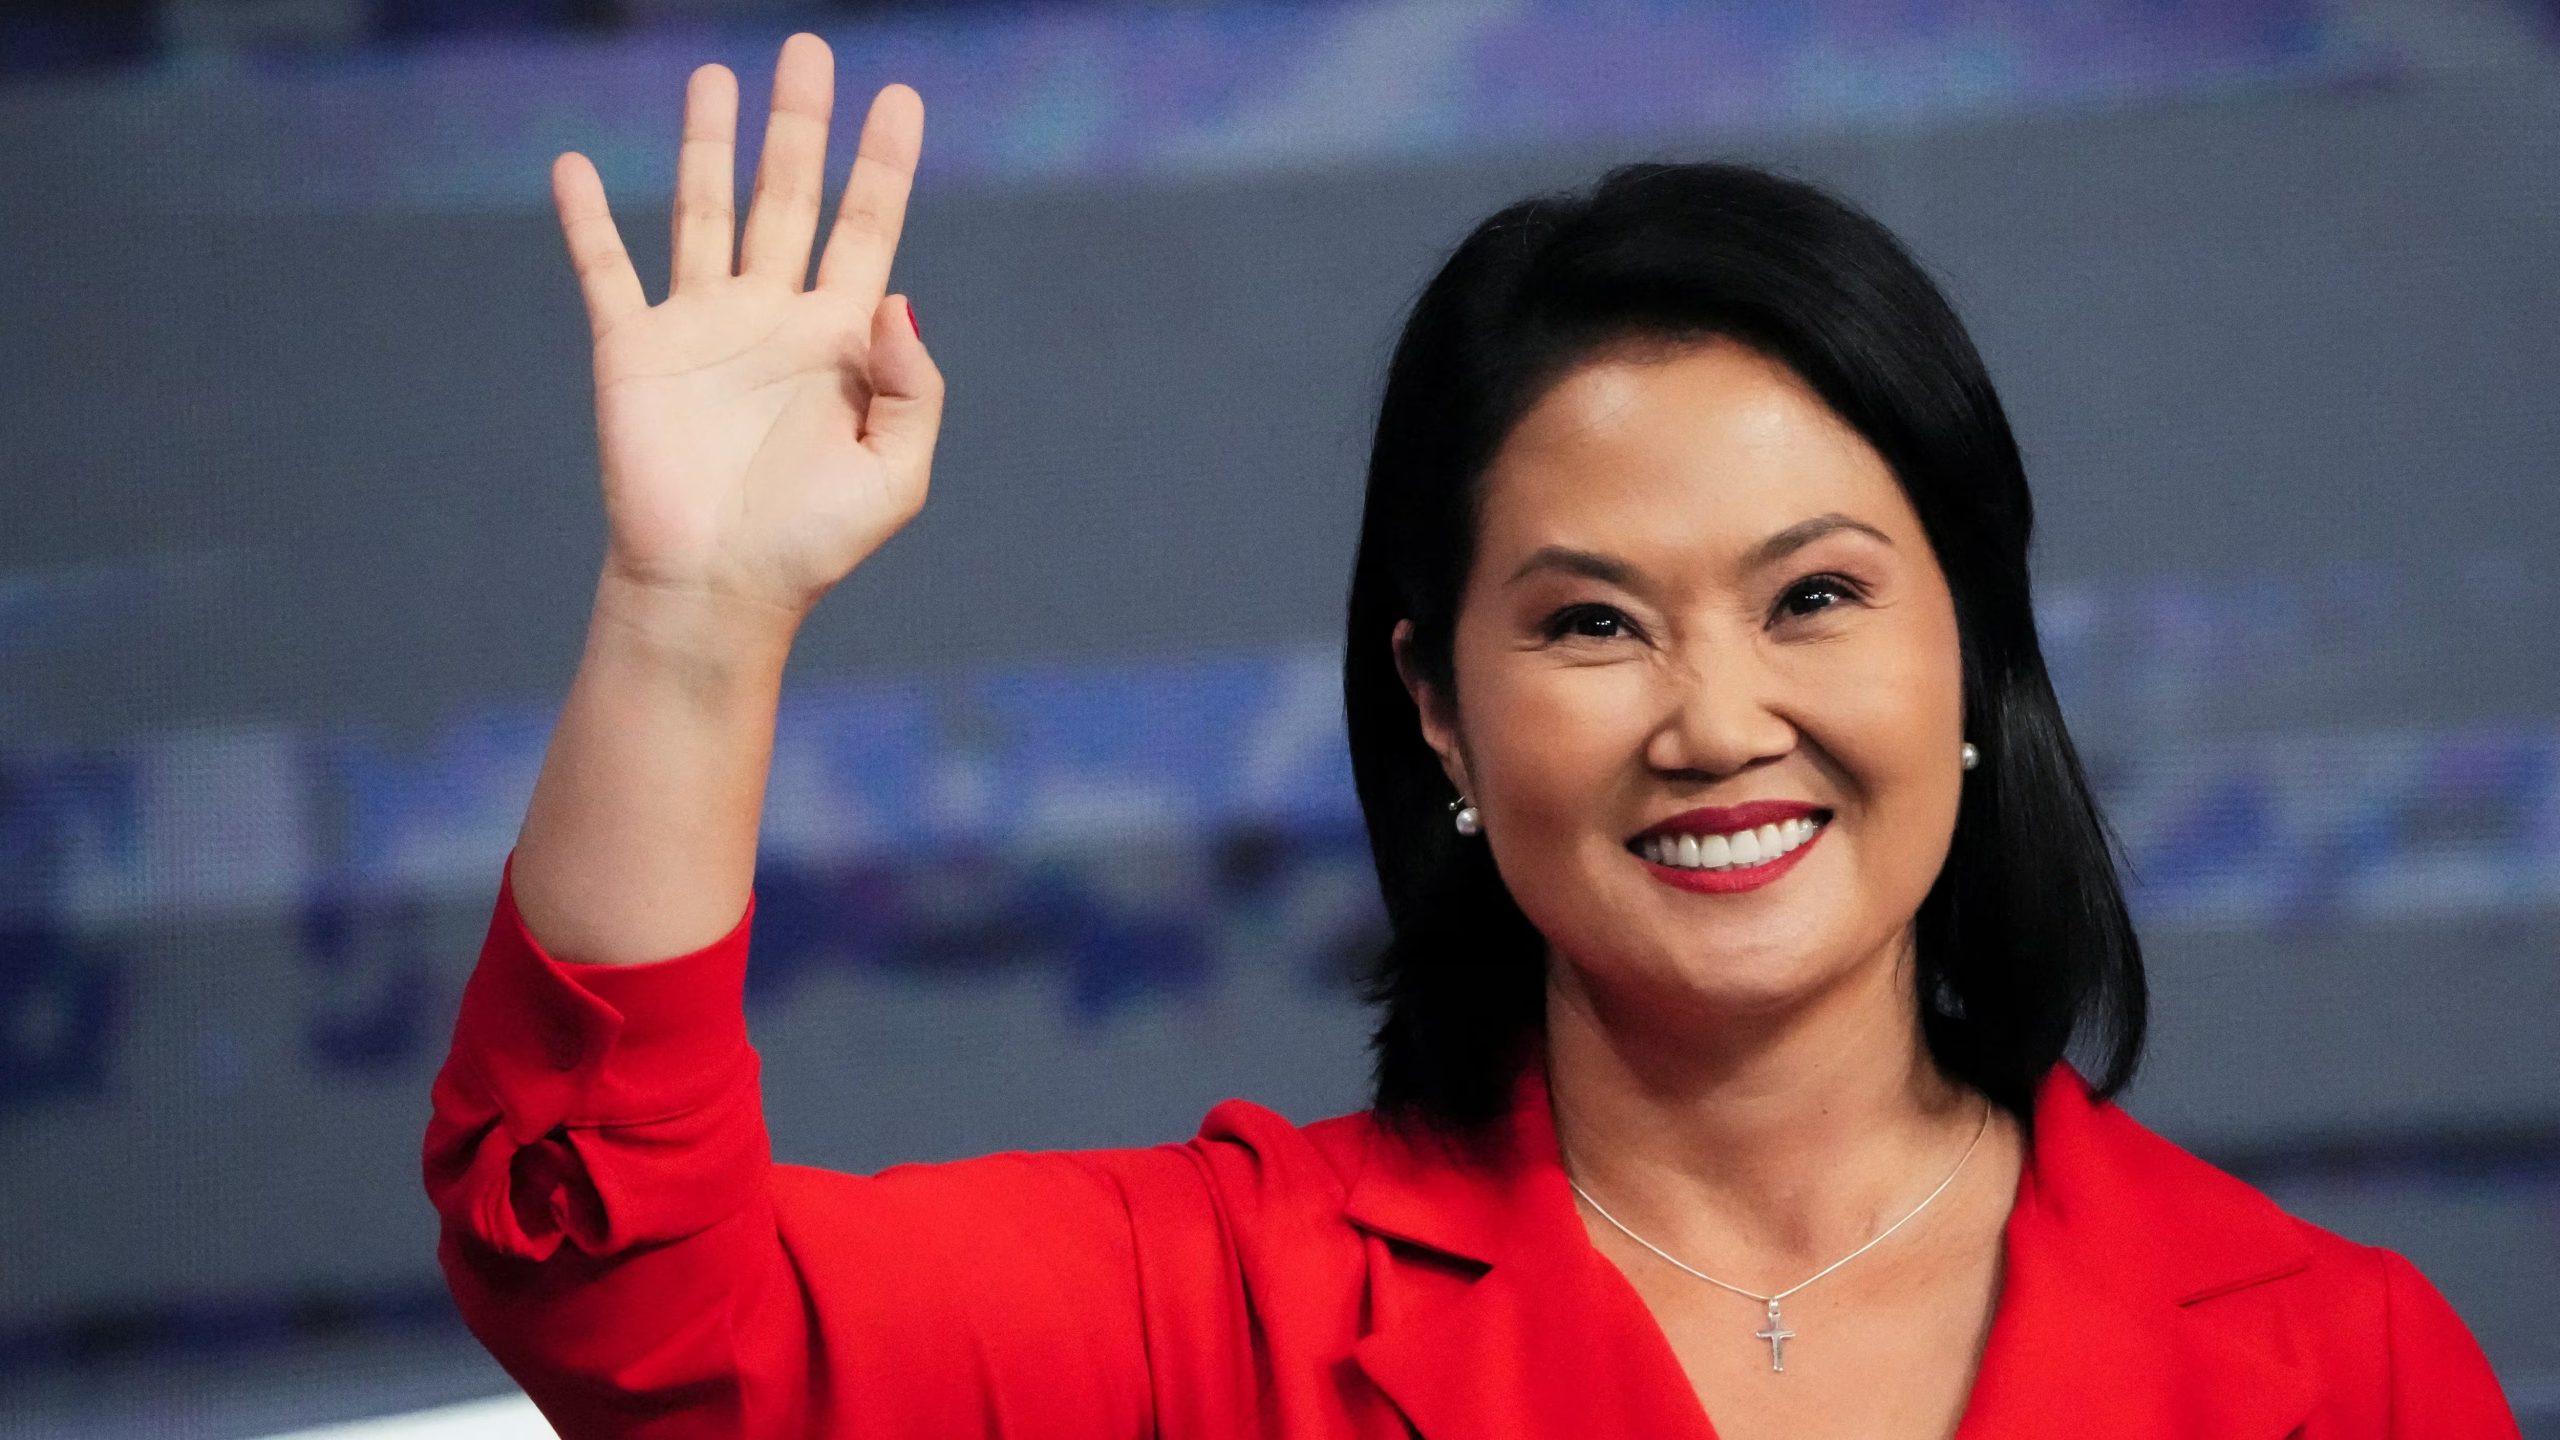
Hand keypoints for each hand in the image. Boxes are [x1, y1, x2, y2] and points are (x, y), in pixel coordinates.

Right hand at [549, 33, 940, 630]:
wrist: (715, 592)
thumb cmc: (810, 546)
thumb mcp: (896, 475)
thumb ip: (914, 387)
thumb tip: (896, 295)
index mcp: (839, 342)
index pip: (868, 229)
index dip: (884, 165)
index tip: (901, 99)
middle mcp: (771, 319)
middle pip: (790, 196)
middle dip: (800, 124)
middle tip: (810, 50)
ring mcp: (701, 329)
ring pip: (706, 210)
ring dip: (710, 143)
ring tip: (715, 74)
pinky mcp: (634, 351)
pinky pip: (606, 270)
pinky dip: (586, 219)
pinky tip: (573, 166)